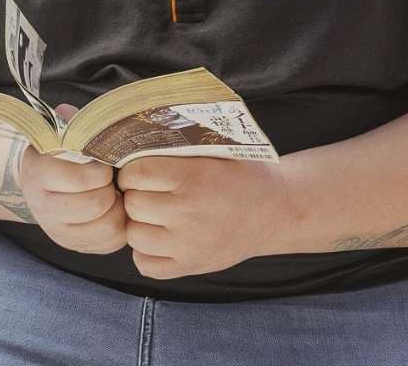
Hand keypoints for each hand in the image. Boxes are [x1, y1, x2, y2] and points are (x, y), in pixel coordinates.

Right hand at [18, 103, 127, 254]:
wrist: (41, 183)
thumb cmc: (59, 153)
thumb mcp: (60, 133)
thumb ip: (70, 122)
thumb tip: (69, 111)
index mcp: (38, 173)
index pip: (80, 178)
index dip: (100, 169)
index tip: (103, 162)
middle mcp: (43, 207)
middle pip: (96, 204)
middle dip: (111, 189)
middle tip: (111, 179)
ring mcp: (57, 231)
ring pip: (107, 226)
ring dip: (118, 208)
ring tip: (114, 194)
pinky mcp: (73, 246)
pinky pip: (109, 244)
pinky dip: (119, 227)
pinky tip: (113, 211)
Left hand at [117, 155, 293, 279]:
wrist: (275, 210)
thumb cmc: (242, 174)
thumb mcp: (215, 150)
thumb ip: (178, 149)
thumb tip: (135, 141)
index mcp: (192, 177)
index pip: (136, 174)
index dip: (131, 171)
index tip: (138, 170)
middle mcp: (188, 213)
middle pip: (133, 204)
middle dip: (135, 195)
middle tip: (148, 191)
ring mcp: (188, 245)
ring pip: (134, 236)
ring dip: (139, 223)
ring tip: (154, 214)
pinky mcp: (191, 267)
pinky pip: (145, 264)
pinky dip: (146, 252)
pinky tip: (160, 237)